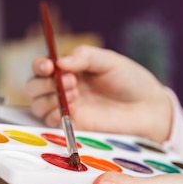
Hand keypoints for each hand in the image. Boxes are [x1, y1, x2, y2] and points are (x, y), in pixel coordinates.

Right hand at [25, 45, 172, 143]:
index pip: (43, 67)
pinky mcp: (75, 126)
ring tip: (75, 92)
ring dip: (49, 97)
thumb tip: (59, 62)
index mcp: (70, 70)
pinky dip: (55, 113)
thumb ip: (84, 57)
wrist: (149, 107)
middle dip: (43, 83)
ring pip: (38, 105)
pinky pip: (51, 122)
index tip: (49, 66)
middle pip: (34, 87)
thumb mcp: (109, 61)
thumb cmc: (131, 81)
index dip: (40, 65)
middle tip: (69, 80)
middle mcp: (65, 89)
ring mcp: (68, 109)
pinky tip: (74, 106)